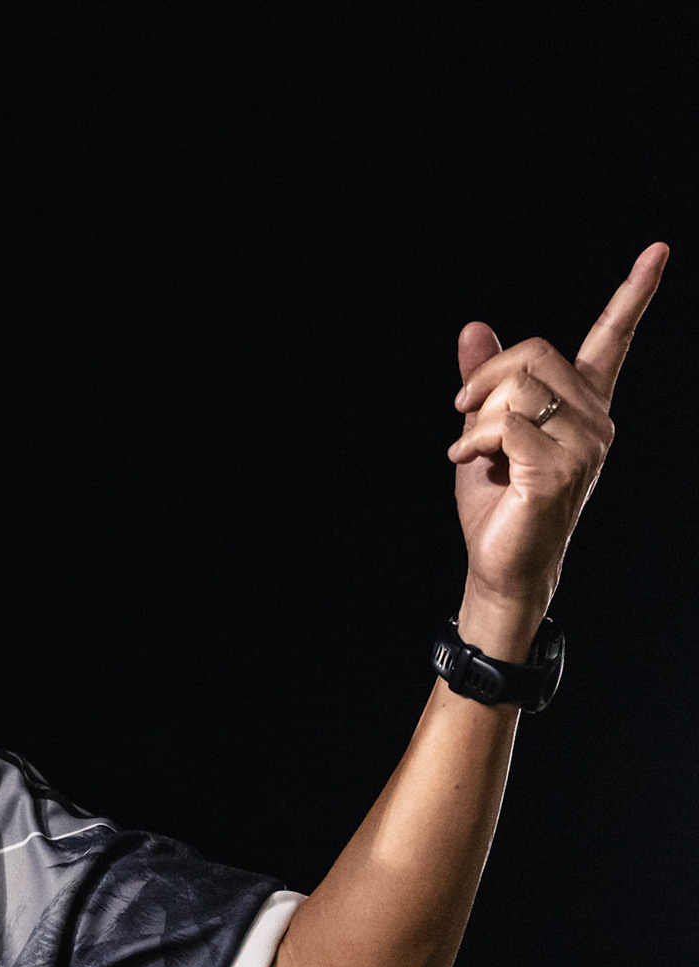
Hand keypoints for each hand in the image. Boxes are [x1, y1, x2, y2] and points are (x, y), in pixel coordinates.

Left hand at [448, 243, 668, 656]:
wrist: (501, 563)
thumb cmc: (497, 501)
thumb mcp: (483, 427)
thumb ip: (485, 380)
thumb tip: (475, 327)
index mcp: (584, 405)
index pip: (613, 339)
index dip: (635, 293)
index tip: (659, 250)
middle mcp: (596, 420)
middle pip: (537, 353)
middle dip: (486, 376)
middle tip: (460, 410)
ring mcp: (586, 446)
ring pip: (518, 390)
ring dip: (474, 416)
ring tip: (468, 450)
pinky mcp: (561, 471)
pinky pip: (505, 426)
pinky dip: (472, 440)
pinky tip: (466, 461)